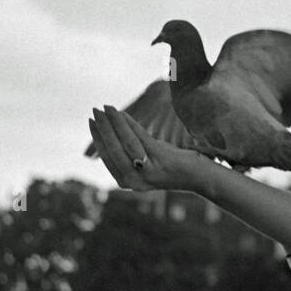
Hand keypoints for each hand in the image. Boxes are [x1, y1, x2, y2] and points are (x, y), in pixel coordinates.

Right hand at [88, 105, 207, 192]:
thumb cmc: (170, 164)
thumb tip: (108, 130)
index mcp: (126, 182)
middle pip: (113, 149)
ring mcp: (148, 172)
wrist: (198, 176)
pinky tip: (122, 113)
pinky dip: (129, 123)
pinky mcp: (161, 161)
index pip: (107, 157)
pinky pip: (140, 138)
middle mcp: (134, 181)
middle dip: (102, 128)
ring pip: (125, 142)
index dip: (97, 138)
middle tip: (95, 110)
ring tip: (106, 108)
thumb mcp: (144, 159)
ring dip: (113, 122)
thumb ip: (127, 150)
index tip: (92, 121)